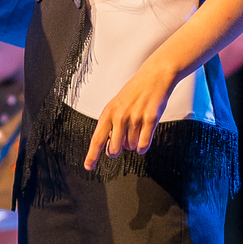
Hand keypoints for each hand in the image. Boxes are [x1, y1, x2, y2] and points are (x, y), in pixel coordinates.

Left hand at [85, 55, 179, 169]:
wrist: (154, 76)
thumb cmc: (135, 92)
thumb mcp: (116, 105)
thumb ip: (110, 124)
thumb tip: (109, 147)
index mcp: (108, 112)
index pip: (97, 139)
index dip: (92, 155)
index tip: (88, 167)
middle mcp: (120, 116)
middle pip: (114, 149)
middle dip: (118, 150)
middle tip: (123, 140)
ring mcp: (135, 118)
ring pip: (131, 147)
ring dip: (134, 143)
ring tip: (137, 128)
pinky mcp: (150, 119)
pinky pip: (143, 145)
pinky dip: (143, 147)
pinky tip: (143, 141)